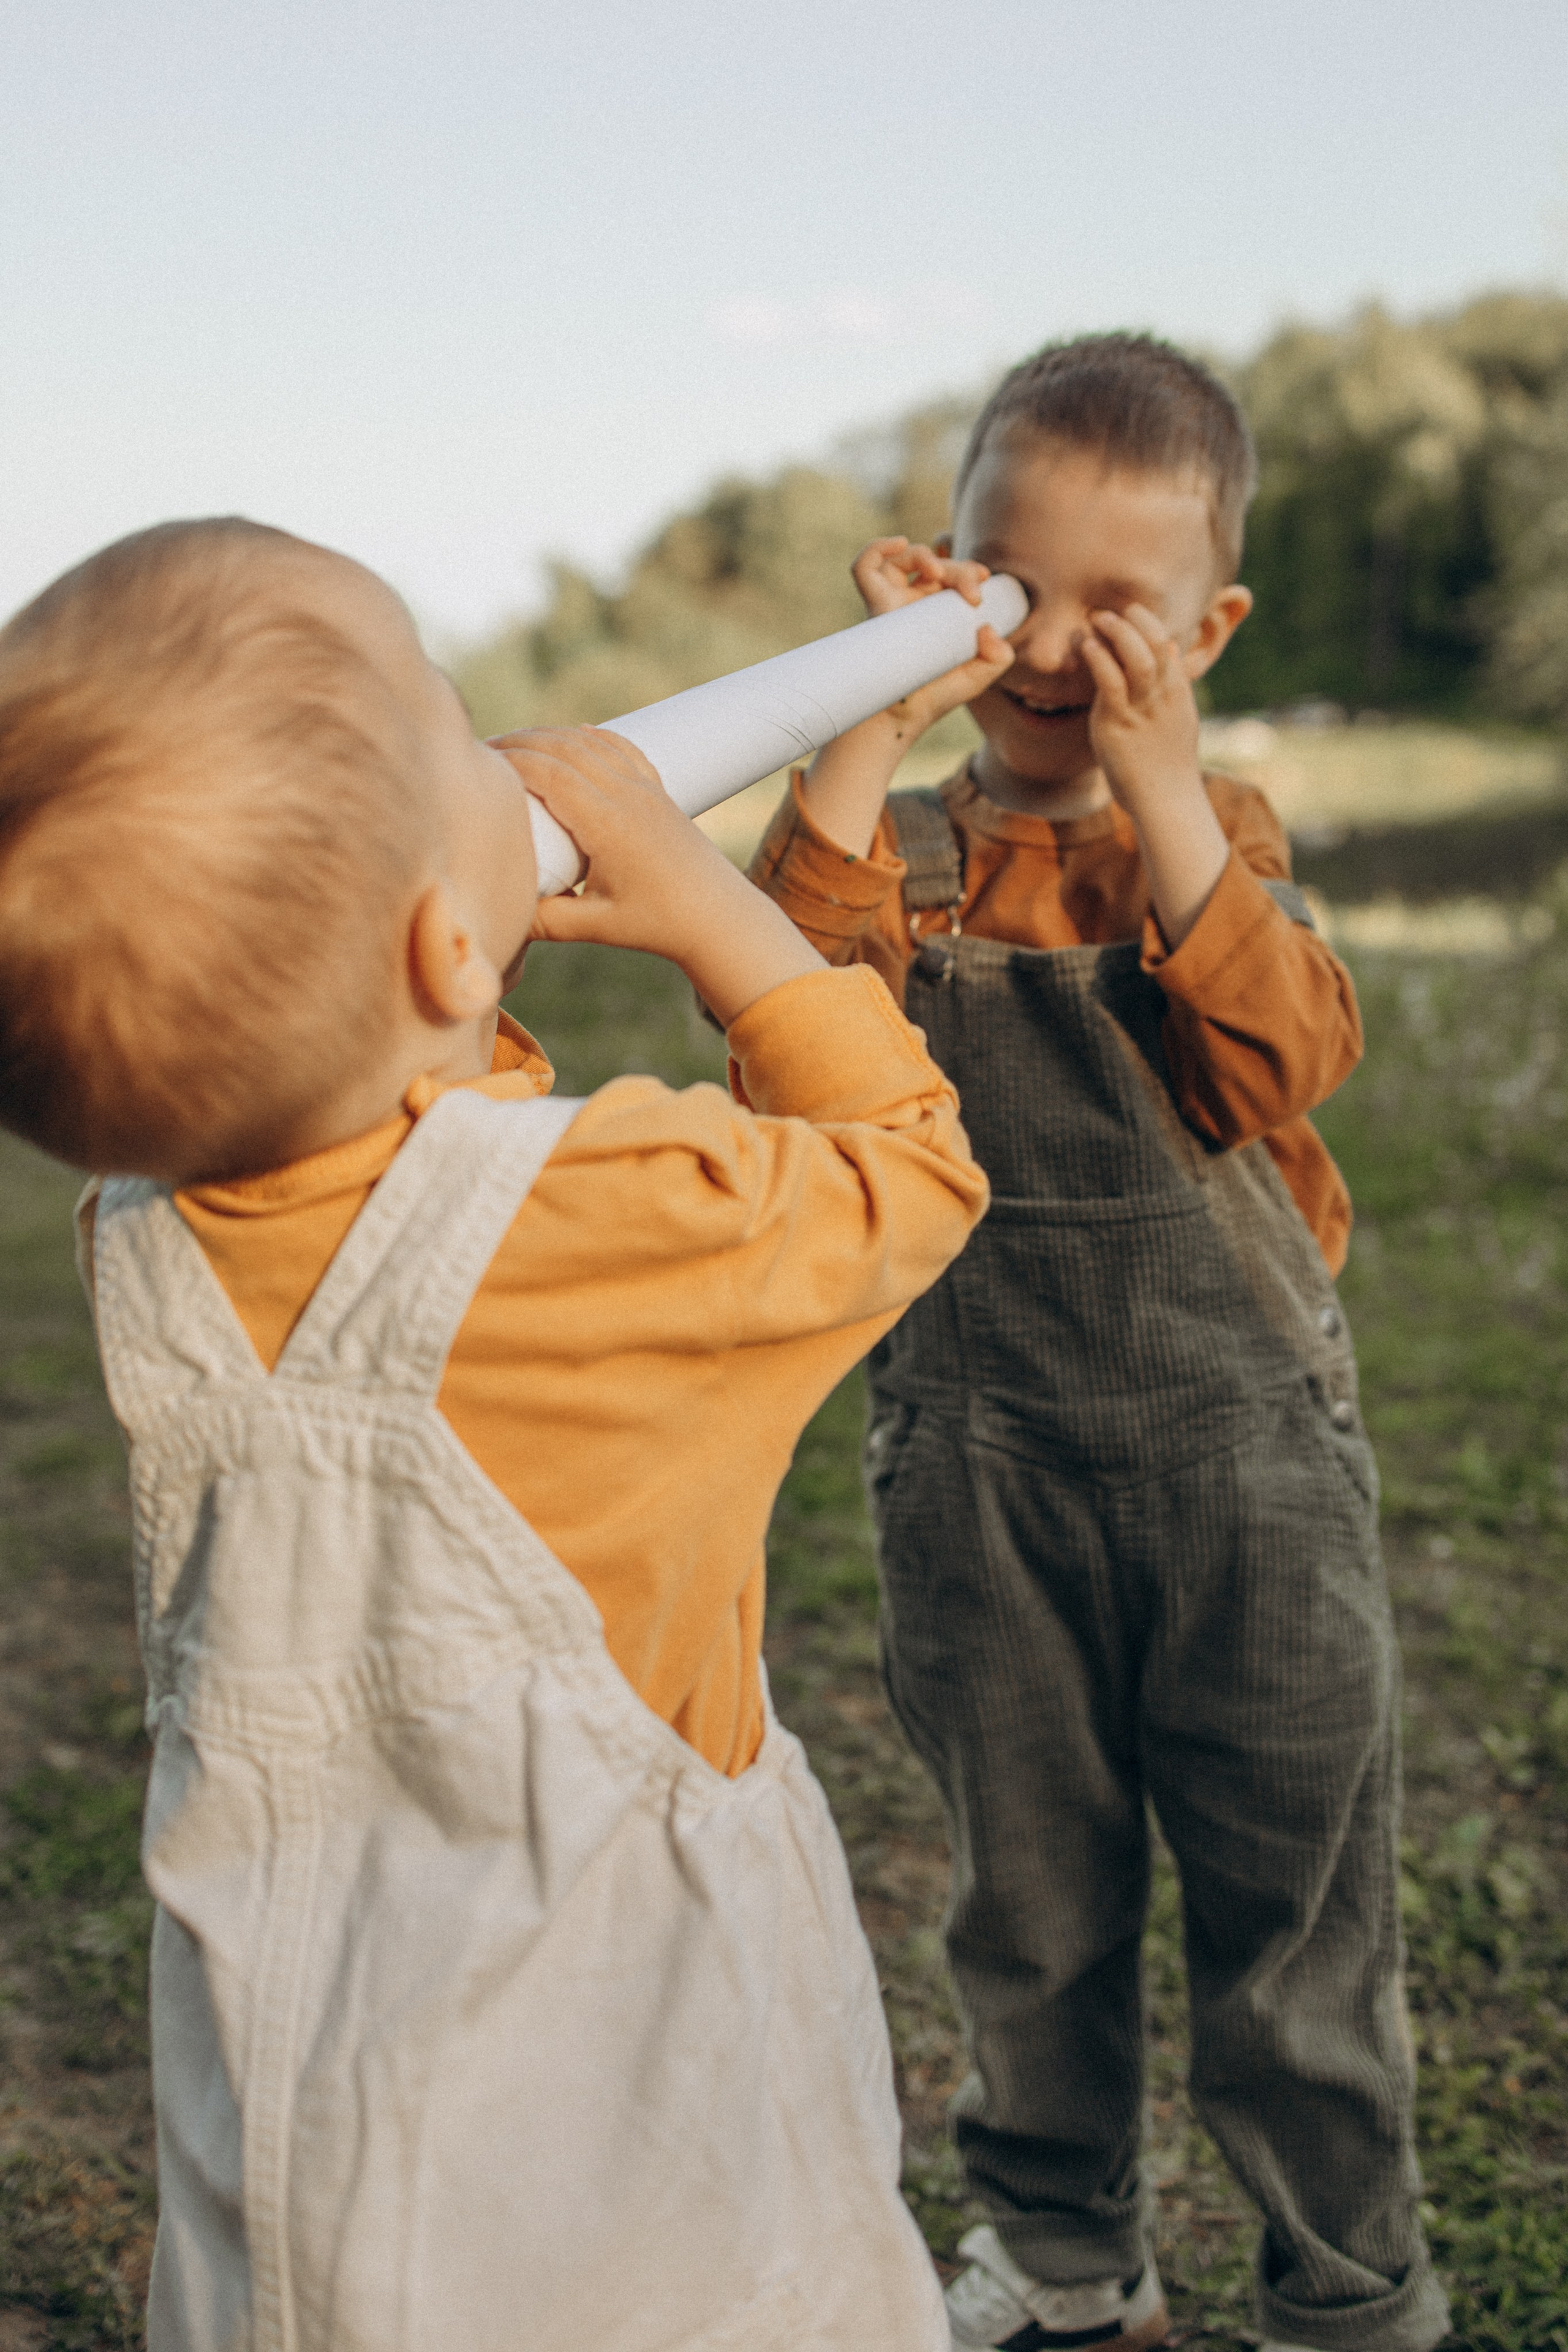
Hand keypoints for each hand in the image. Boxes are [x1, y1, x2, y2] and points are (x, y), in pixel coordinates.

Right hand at [491, 725, 823, 1025]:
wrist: (719, 917)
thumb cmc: (658, 924)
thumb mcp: (595, 927)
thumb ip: (544, 922)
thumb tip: (499, 915)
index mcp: (607, 823)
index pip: (548, 772)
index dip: (509, 761)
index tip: (477, 763)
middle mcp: (626, 795)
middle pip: (564, 746)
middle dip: (521, 740)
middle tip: (485, 750)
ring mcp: (645, 789)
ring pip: (592, 742)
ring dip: (552, 735)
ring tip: (518, 743)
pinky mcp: (658, 793)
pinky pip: (622, 749)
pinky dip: (594, 737)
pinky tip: (578, 733)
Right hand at [796, 539, 1015, 857]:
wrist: (902, 716)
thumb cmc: (934, 698)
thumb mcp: (978, 678)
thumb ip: (998, 657)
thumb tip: (987, 628)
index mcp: (933, 614)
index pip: (948, 575)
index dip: (966, 569)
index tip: (985, 580)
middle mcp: (910, 604)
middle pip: (933, 565)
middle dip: (957, 568)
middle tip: (972, 593)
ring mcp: (890, 602)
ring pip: (903, 558)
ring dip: (924, 555)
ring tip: (937, 572)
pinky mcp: (873, 606)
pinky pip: (864, 566)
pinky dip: (878, 546)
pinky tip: (899, 543)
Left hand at [1080, 604, 1201, 810]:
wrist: (1167, 800)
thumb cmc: (1167, 764)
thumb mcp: (1179, 718)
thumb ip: (1172, 683)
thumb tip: (1169, 650)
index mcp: (1177, 693)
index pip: (1166, 645)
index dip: (1149, 623)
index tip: (1130, 612)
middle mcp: (1163, 696)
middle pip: (1155, 643)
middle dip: (1134, 620)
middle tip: (1111, 611)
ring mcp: (1142, 709)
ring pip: (1136, 657)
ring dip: (1116, 632)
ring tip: (1098, 619)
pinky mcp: (1118, 724)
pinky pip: (1110, 682)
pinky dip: (1099, 658)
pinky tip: (1086, 646)